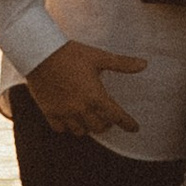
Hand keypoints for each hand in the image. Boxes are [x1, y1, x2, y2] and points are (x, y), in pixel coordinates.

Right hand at [23, 37, 147, 136]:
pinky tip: (70, 120)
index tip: (134, 128)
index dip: (128, 124)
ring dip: (88, 127)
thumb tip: (145, 64)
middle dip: (106, 125)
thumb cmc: (71, 53)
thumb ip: (122, 64)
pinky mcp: (49, 112)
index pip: (117, 116)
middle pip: (99, 127)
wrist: (40, 54)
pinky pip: (61, 129)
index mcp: (95, 96)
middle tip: (108, 119)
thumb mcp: (99, 57)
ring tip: (90, 120)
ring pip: (81, 131)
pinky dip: (68, 127)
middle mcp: (81, 108)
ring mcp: (64, 112)